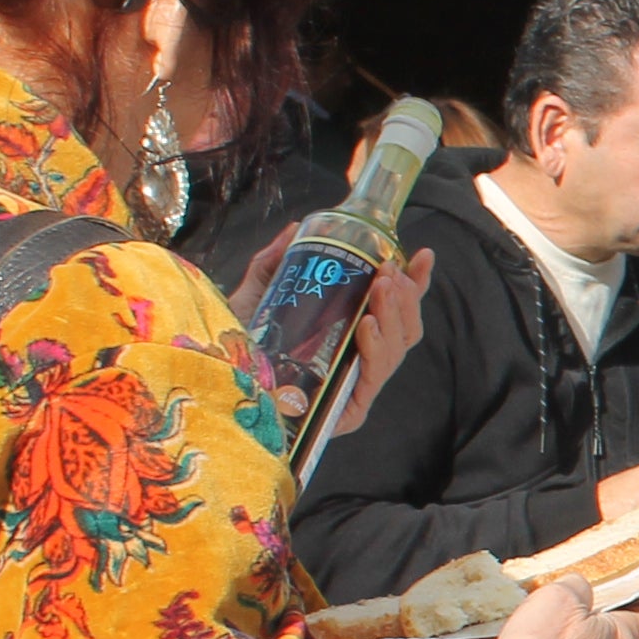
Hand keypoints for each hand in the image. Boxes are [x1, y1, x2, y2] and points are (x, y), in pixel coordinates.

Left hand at [233, 237, 433, 447]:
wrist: (215, 383)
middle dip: (406, 298)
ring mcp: (356, 387)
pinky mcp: (349, 411)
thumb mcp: (257, 295)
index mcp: (350, 337)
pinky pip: (374, 378)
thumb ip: (276, 262)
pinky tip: (367, 325)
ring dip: (395, 315)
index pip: (395, 311)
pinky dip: (376, 348)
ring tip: (382, 288)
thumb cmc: (235, 346)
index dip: (415, 284)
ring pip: (397, 351)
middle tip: (389, 273)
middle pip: (404, 331)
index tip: (423, 255)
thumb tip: (297, 226)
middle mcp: (359, 362)